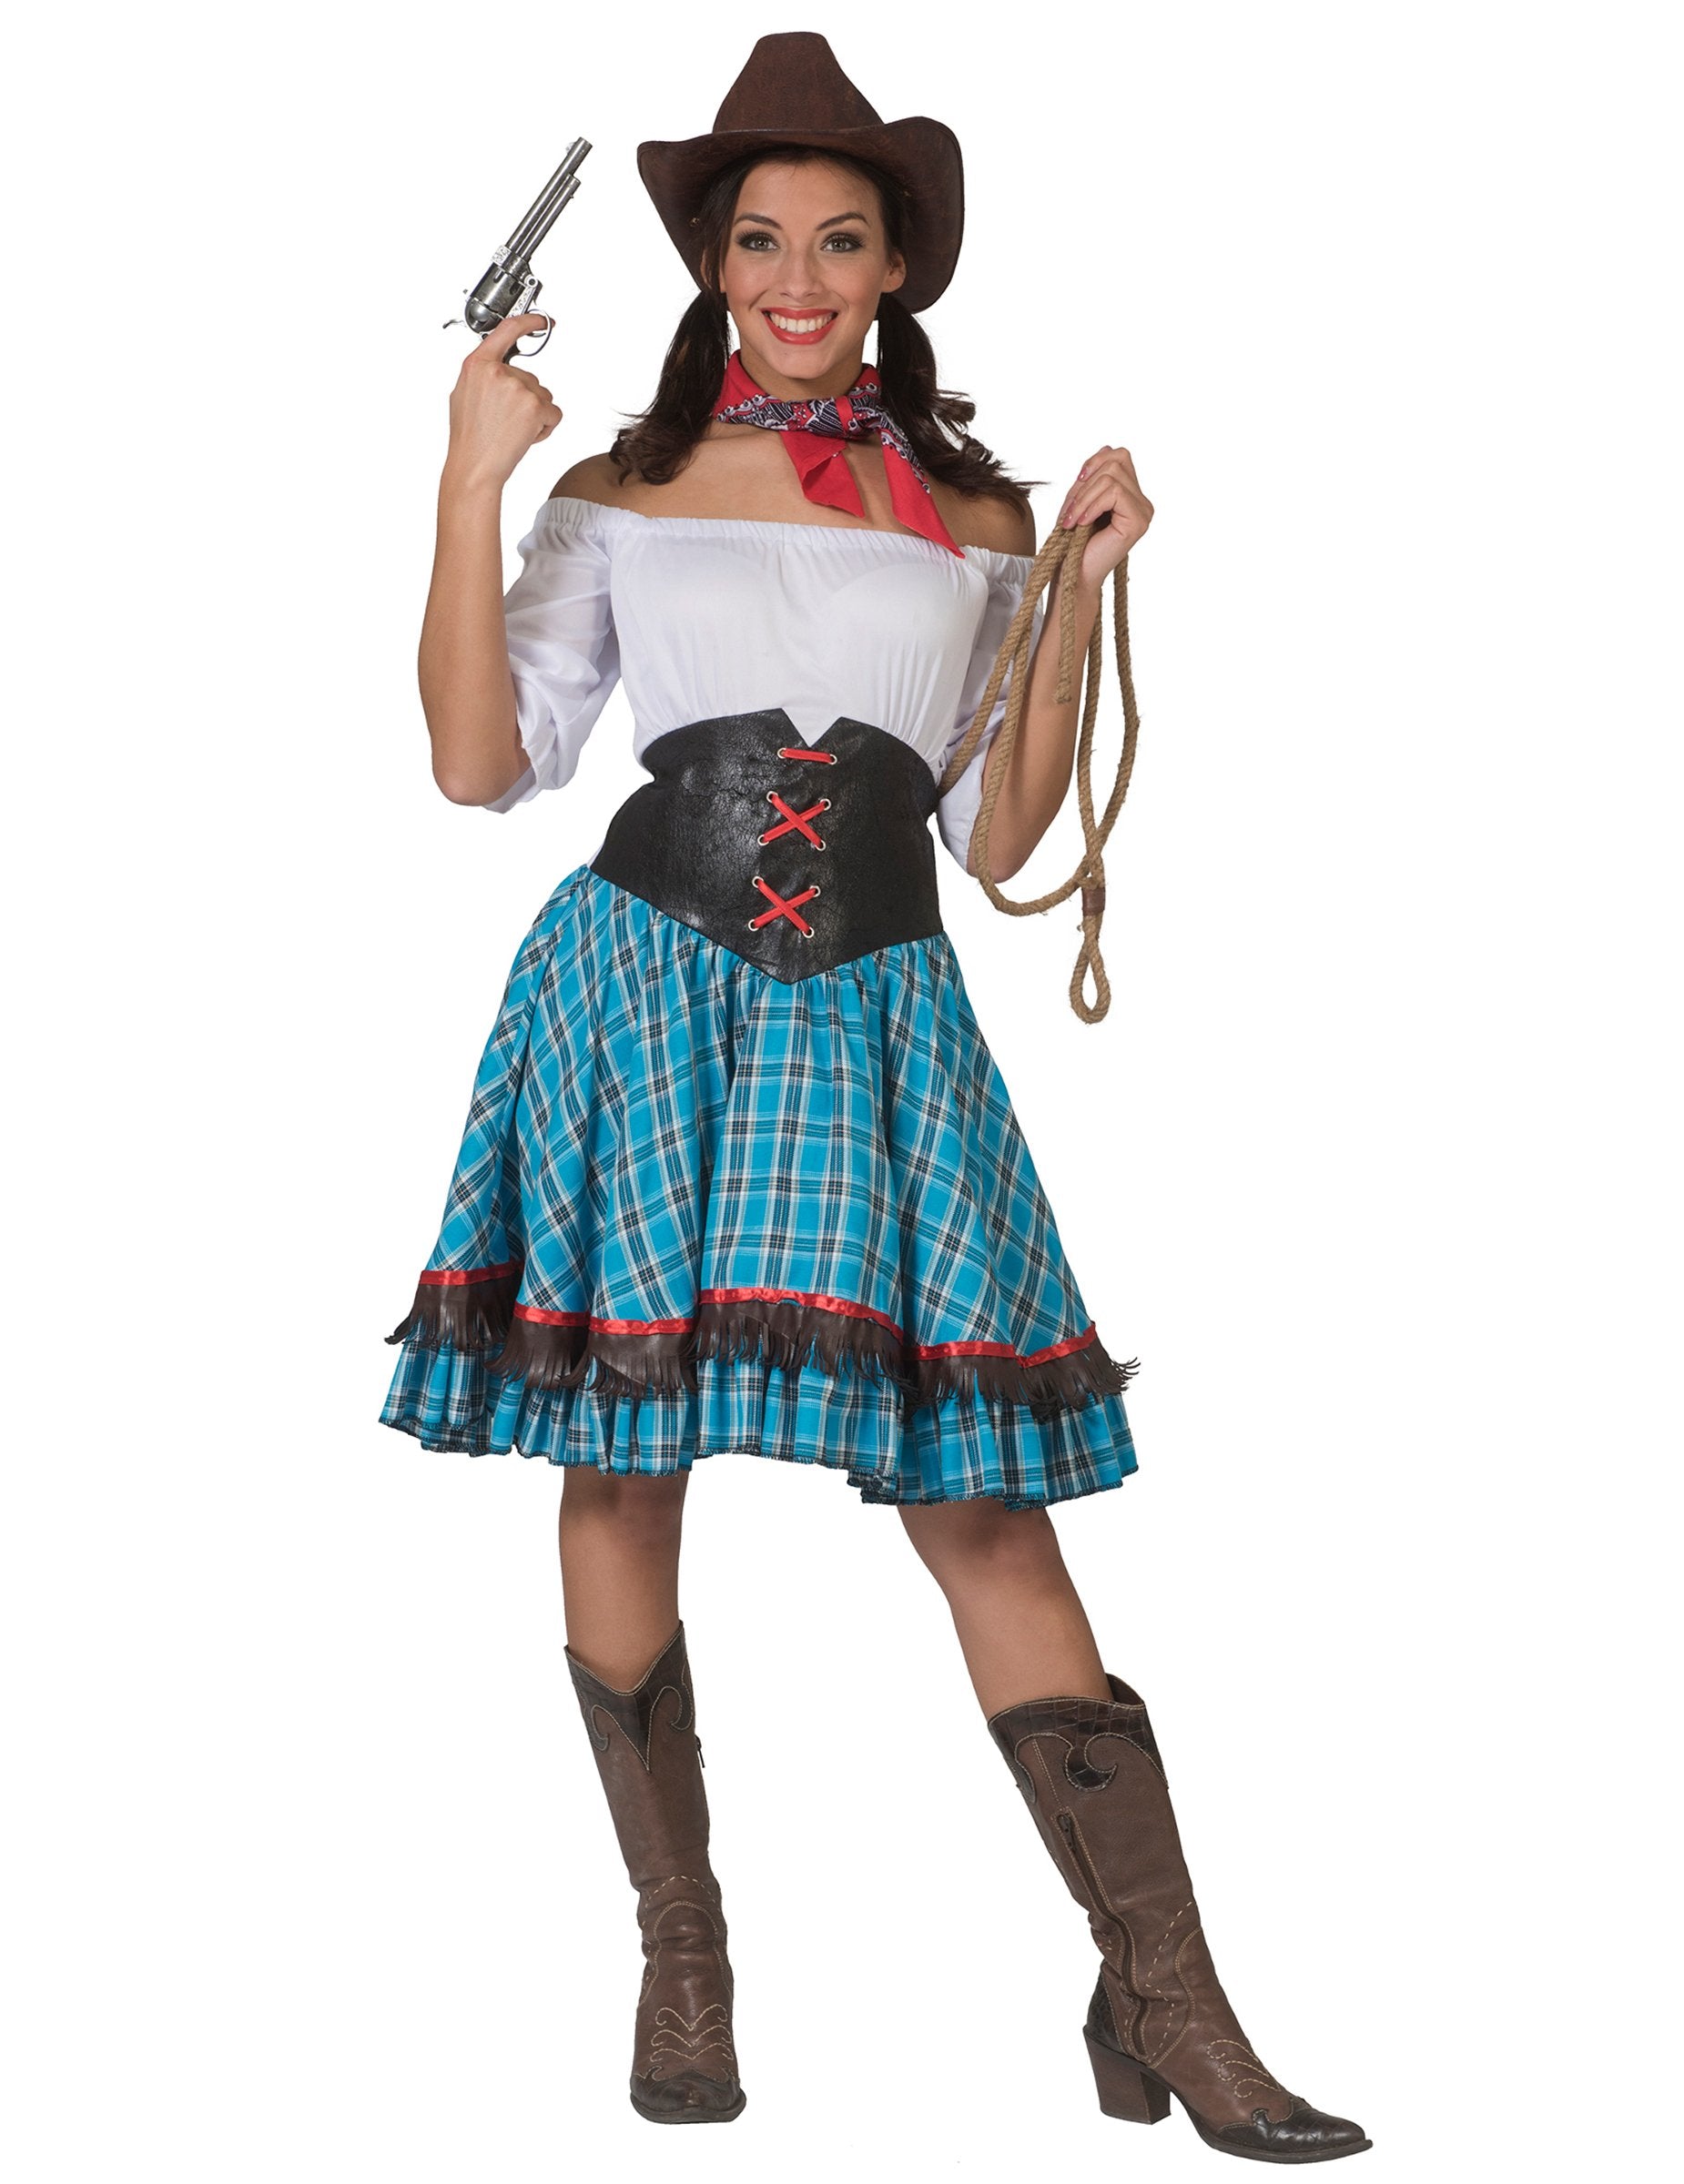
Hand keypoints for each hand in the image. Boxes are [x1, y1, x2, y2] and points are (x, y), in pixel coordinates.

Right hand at [442, 313, 562, 494]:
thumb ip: (483, 375)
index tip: (544, 320)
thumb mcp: (463, 395)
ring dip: (534, 415)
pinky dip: (545, 427)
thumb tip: (496, 369)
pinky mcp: (535, 405)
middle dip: (524, 400)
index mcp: (477, 365)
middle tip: (503, 421)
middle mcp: (497, 371)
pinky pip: (553, 413)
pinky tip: (525, 436)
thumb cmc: (469, 437)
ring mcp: (518, 387)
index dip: (529, 322)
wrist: (475, 466)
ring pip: (542, 396)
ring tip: (510, 430)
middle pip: (529, 377)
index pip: (508, 330)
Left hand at [1056, 445, 1153, 585]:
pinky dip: (1091, 506)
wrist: (1072, 573)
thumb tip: (1107, 448)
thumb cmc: (1072, 540)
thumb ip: (1094, 473)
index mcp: (1131, 494)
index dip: (1093, 463)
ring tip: (1071, 521)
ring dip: (1084, 498)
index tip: (1075, 489)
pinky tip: (1081, 523)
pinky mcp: (1139, 521)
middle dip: (1085, 483)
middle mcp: (1143, 501)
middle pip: (1116, 461)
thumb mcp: (1079, 497)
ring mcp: (1144, 511)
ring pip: (1112, 477)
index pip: (1118, 456)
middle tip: (1069, 512)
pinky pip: (1114, 493)